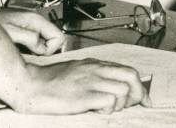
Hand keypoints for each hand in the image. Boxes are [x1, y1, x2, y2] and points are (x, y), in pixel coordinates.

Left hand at [0, 8, 64, 54]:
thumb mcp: (10, 32)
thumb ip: (28, 38)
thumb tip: (42, 48)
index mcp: (36, 21)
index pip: (59, 37)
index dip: (50, 49)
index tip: (37, 53)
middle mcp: (36, 23)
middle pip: (53, 41)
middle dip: (45, 51)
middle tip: (30, 54)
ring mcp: (31, 27)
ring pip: (45, 43)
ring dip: (37, 51)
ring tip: (23, 53)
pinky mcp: (25, 32)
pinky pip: (36, 43)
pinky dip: (31, 50)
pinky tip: (20, 51)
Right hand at [19, 59, 144, 114]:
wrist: (30, 85)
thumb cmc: (50, 82)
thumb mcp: (77, 72)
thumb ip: (95, 76)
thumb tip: (113, 87)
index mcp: (95, 64)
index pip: (128, 70)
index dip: (140, 86)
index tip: (145, 100)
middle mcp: (95, 70)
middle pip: (131, 77)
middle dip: (138, 94)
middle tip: (133, 106)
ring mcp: (90, 82)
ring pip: (123, 90)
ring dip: (121, 104)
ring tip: (108, 109)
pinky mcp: (83, 96)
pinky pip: (108, 101)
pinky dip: (109, 109)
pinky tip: (98, 111)